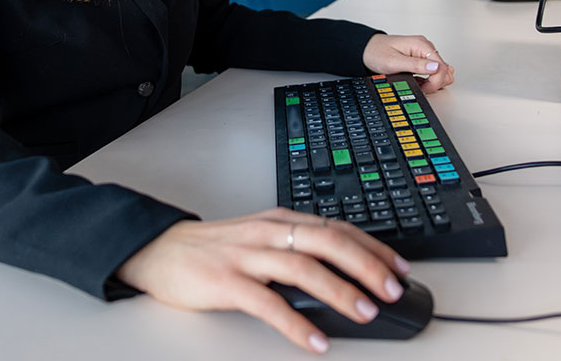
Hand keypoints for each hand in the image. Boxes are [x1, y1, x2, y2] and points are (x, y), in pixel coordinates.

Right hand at [115, 208, 411, 353]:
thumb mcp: (261, 239)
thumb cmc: (214, 249)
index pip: (337, 228)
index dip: (373, 247)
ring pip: (303, 267)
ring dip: (339, 290)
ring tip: (365, 312)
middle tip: (392, 289)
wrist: (160, 250)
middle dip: (366, 265)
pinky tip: (315, 341)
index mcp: (281, 221)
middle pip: (328, 241)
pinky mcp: (226, 282)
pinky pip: (267, 303)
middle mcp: (269, 233)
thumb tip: (344, 272)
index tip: (400, 267)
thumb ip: (297, 248)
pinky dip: (296, 324)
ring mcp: (247, 256)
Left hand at [362, 33, 454, 92]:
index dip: (435, 82)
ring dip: (433, 81)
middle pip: (444, 69)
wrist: (366, 49)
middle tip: (421, 87)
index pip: (441, 66)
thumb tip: (436, 67)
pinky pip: (433, 71)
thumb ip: (416, 65)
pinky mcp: (421, 59)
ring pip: (441, 71)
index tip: (425, 89)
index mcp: (421, 45)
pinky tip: (419, 82)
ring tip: (419, 84)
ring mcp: (424, 53)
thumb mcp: (394, 62)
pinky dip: (429, 79)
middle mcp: (425, 47)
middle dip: (435, 82)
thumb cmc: (376, 52)